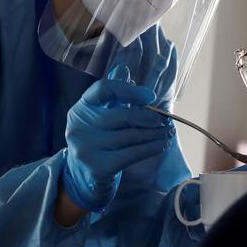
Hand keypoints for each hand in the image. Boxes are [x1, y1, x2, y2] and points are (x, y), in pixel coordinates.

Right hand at [62, 77, 173, 211]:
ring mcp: (86, 147)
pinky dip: (150, 148)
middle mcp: (79, 125)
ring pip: (130, 136)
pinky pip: (132, 154)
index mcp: (81, 107)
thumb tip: (123, 70)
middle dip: (148, 117)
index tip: (151, 96)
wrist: (82, 176)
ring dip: (154, 134)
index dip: (129, 90)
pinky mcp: (98, 166)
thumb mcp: (102, 115)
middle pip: (121, 115)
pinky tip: (161, 145)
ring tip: (167, 133)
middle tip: (165, 120)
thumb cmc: (98, 140)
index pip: (103, 89)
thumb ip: (113, 94)